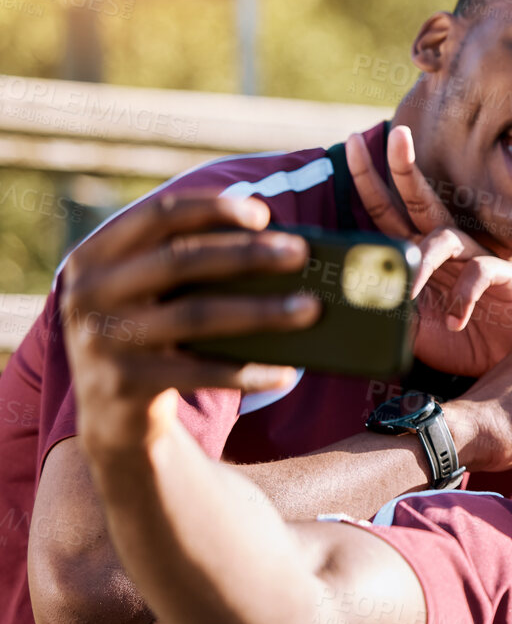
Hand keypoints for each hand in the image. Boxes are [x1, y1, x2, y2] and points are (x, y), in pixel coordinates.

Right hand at [59, 194, 318, 456]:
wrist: (108, 415)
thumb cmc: (147, 336)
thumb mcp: (145, 293)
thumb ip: (183, 265)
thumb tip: (275, 246)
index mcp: (95, 256)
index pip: (157, 217)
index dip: (211, 209)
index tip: (263, 213)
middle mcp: (89, 292)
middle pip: (181, 260)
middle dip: (246, 254)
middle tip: (299, 253)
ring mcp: (103, 339)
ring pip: (196, 316)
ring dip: (261, 311)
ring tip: (310, 308)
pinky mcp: (124, 383)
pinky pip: (200, 373)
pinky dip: (248, 372)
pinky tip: (287, 372)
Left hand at [347, 125, 511, 374]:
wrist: (500, 362)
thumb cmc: (454, 340)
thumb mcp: (408, 327)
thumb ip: (384, 310)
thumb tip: (347, 303)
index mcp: (418, 252)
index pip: (387, 209)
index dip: (368, 177)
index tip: (351, 142)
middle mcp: (445, 246)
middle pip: (420, 198)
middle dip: (404, 166)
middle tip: (394, 134)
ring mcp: (475, 257)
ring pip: (443, 237)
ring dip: (422, 260)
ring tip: (410, 290)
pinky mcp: (503, 275)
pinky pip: (480, 272)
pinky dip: (463, 297)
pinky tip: (455, 321)